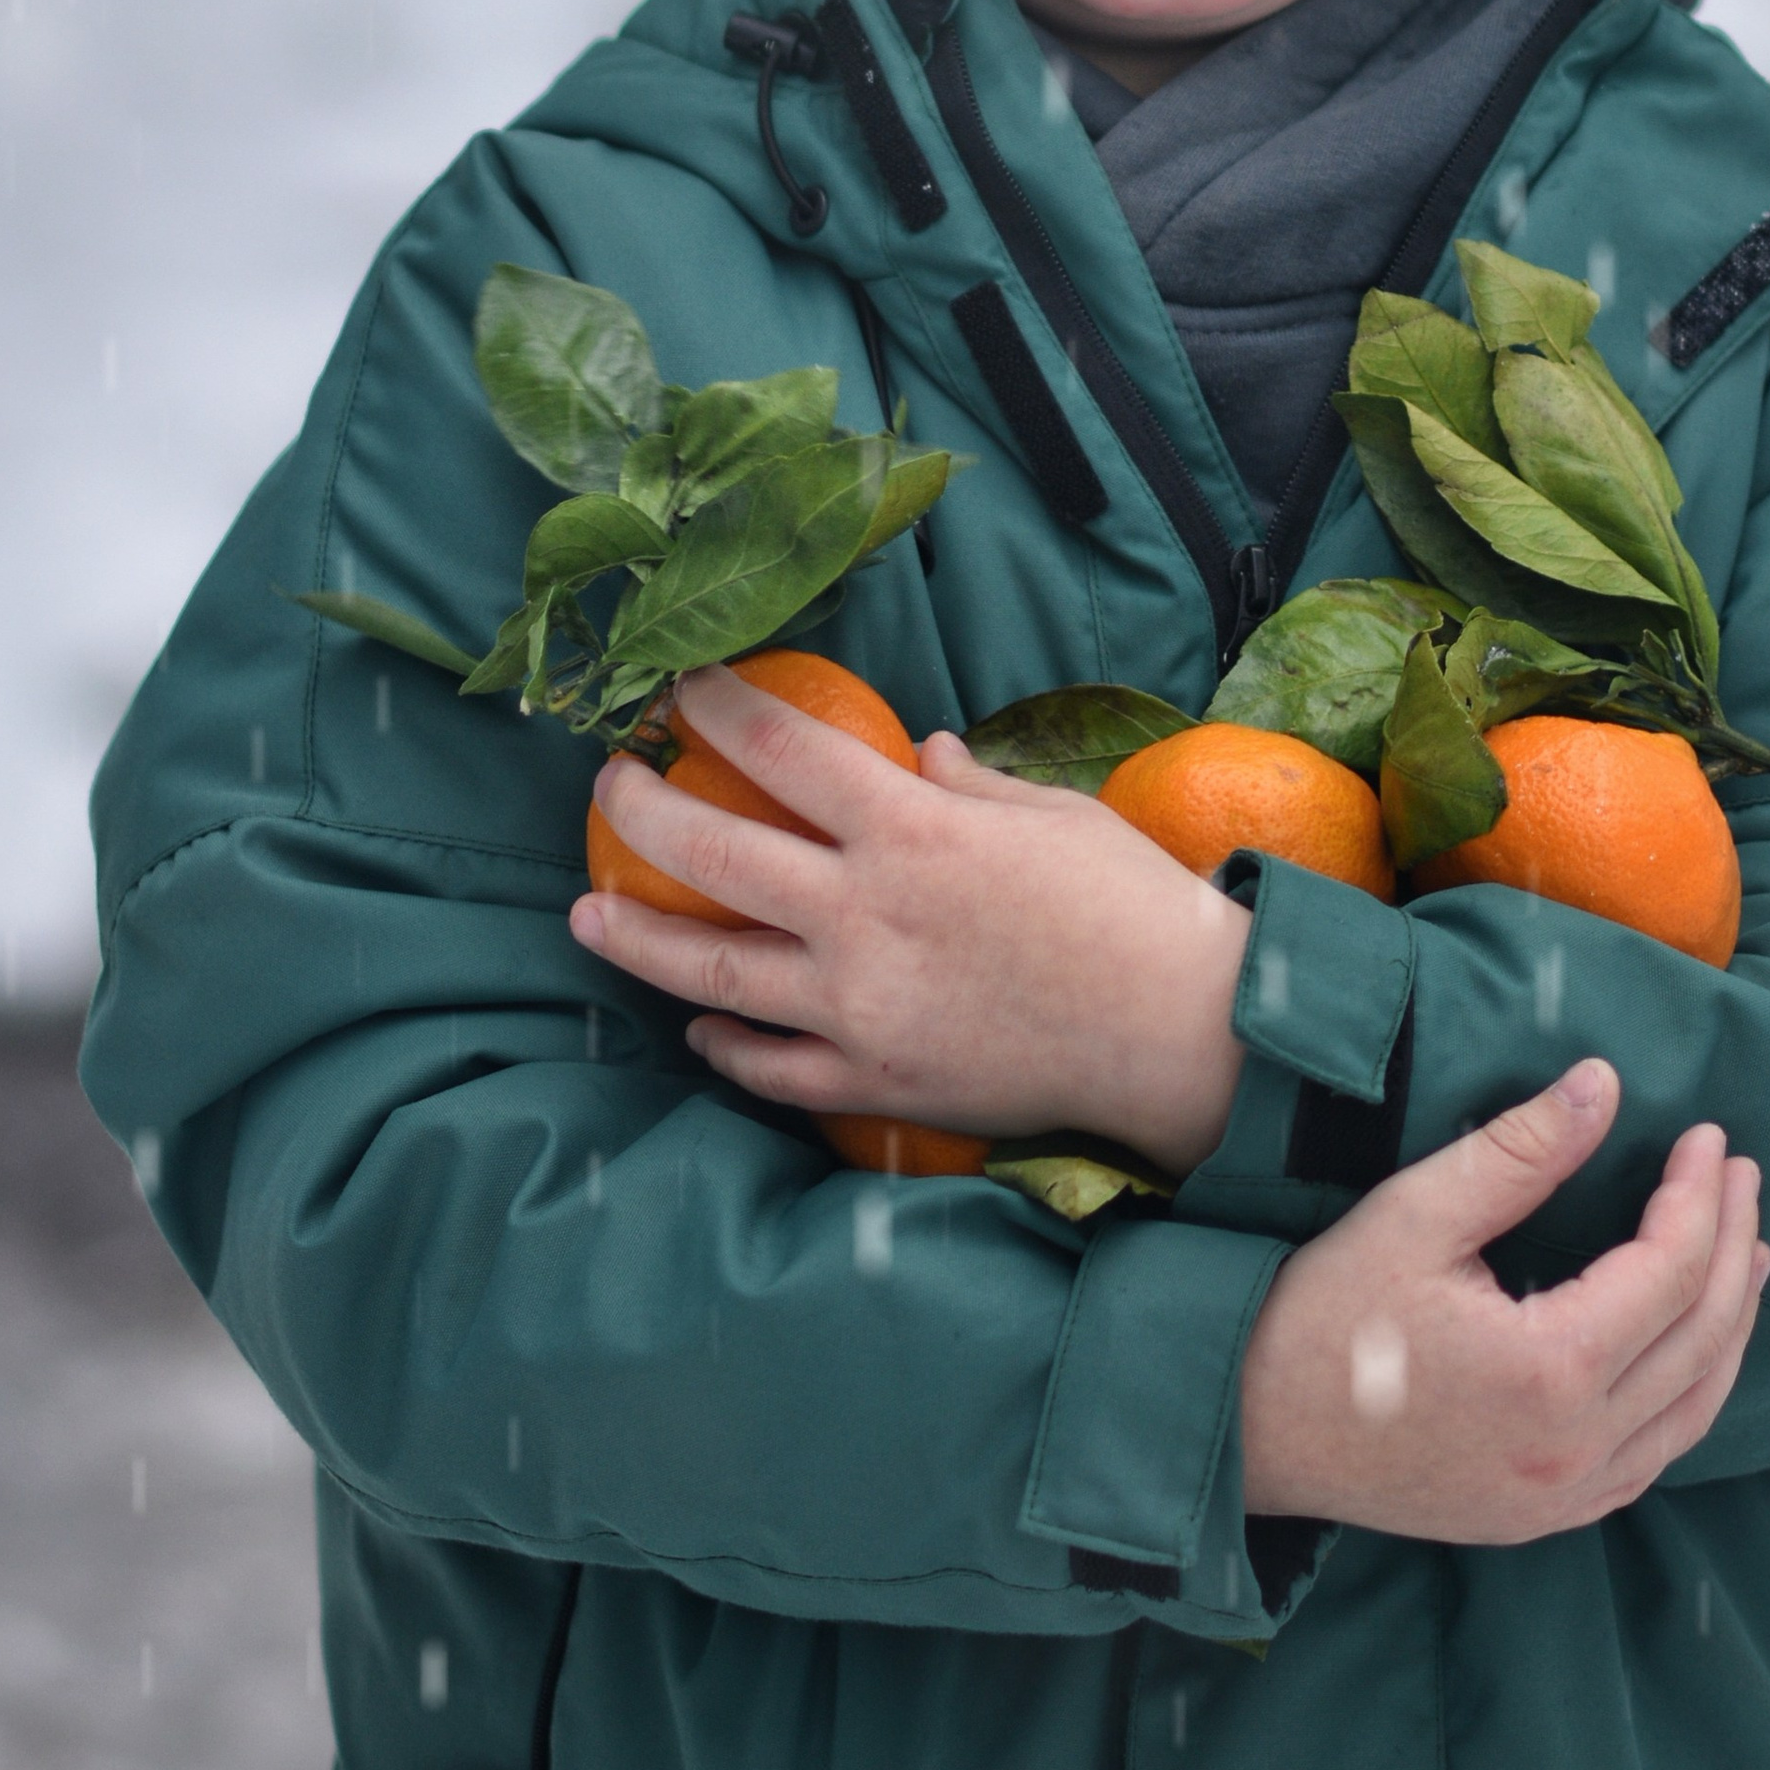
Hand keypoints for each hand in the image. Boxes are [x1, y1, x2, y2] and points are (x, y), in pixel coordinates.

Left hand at [571, 663, 1251, 1173]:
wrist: (1182, 1037)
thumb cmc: (1132, 907)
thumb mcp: (1051, 815)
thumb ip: (968, 786)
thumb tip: (918, 755)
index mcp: (911, 831)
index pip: (782, 750)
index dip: (717, 708)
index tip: (679, 685)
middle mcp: (865, 916)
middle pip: (715, 855)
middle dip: (643, 811)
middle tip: (609, 785)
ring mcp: (859, 1010)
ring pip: (712, 973)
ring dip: (638, 940)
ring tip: (587, 914)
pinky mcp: (874, 1084)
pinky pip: (772, 1068)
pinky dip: (725, 1046)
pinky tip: (698, 1027)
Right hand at [1238, 1061, 1768, 1542]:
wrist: (1250, 1431)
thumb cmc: (1323, 1315)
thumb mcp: (1416, 1214)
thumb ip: (1520, 1151)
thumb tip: (1605, 1084)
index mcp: (1551, 1371)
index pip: (1669, 1271)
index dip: (1700, 1196)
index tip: (1709, 1135)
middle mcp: (1576, 1449)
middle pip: (1701, 1338)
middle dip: (1731, 1246)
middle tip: (1742, 1175)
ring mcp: (1564, 1497)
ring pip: (1694, 1409)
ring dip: (1730, 1326)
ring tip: (1746, 1253)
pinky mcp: (1543, 1516)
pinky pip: (1654, 1457)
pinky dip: (1691, 1393)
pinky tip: (1692, 1350)